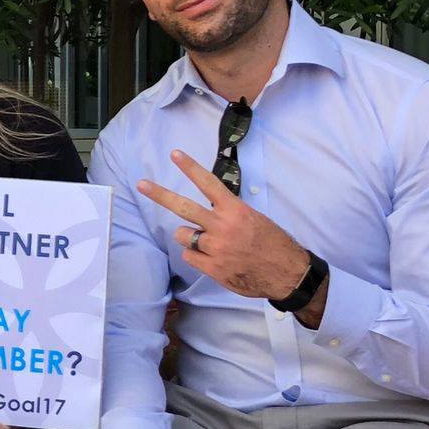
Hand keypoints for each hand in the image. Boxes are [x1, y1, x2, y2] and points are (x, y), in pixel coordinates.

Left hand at [138, 151, 310, 301]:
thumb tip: (208, 213)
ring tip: (207, 241)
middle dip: (160, 195)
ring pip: (183, 235)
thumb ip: (229, 213)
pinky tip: (212, 258)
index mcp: (235, 210)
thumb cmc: (272, 243)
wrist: (287, 273)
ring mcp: (216, 247)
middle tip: (142, 184)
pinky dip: (196, 256)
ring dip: (189, 236)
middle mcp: (222, 226)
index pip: (208, 184)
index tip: (174, 154)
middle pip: (184, 207)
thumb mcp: (254, 219)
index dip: (190, 168)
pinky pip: (189, 256)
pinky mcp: (212, 267)